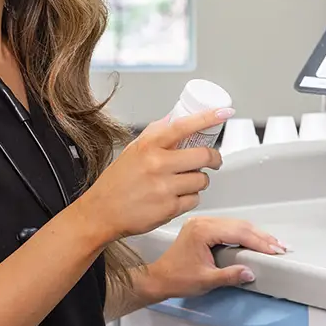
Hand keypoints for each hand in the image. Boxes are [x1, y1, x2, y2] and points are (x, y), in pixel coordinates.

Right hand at [77, 107, 234, 243]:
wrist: (101, 213)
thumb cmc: (115, 183)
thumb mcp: (131, 151)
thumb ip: (154, 135)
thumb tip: (174, 120)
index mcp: (148, 146)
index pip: (184, 126)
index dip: (208, 117)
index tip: (224, 112)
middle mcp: (157, 164)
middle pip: (203, 155)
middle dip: (214, 158)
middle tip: (214, 160)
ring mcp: (164, 187)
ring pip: (202, 179)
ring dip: (200, 180)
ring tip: (186, 182)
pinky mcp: (169, 208)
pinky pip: (194, 199)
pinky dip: (190, 198)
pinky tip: (177, 197)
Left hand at [147, 216, 287, 298]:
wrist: (159, 278)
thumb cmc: (178, 279)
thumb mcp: (205, 280)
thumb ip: (229, 276)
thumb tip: (250, 272)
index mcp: (202, 231)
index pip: (238, 232)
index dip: (259, 242)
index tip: (275, 250)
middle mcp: (203, 222)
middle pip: (239, 225)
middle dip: (261, 237)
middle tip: (280, 247)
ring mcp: (203, 223)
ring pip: (236, 224)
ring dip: (255, 235)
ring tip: (273, 245)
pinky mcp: (203, 228)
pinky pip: (229, 227)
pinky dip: (244, 234)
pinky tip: (256, 241)